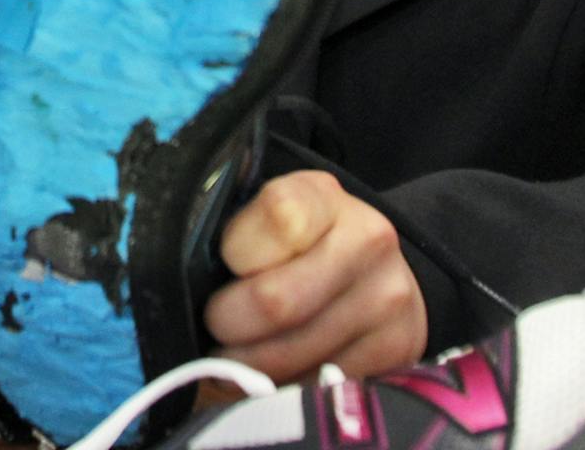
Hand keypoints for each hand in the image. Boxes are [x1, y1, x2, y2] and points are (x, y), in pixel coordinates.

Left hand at [203, 171, 426, 380]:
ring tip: (234, 356)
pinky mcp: (399, 349)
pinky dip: (283, 388)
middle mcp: (367, 240)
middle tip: (215, 327)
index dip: (235, 252)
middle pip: (276, 302)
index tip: (224, 264)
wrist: (373, 267)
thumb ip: (231, 231)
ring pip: (292, 356)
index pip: (276, 218)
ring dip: (248, 367)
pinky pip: (318, 387)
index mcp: (322, 195)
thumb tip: (186, 280)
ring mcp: (388, 298)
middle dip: (228, 323)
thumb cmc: (292, 240)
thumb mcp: (263, 213)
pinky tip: (273, 372)